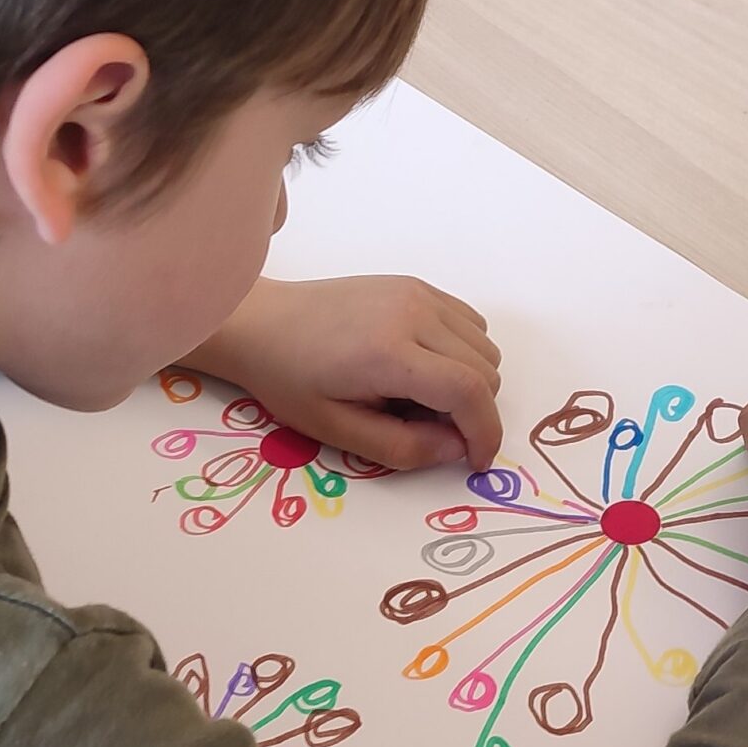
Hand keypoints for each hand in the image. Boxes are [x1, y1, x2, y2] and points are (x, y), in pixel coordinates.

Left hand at [184, 275, 502, 471]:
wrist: (261, 322)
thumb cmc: (289, 379)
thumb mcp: (337, 430)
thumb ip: (403, 447)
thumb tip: (456, 448)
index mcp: (389, 353)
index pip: (469, 391)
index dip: (485, 432)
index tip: (476, 460)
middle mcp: (413, 314)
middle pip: (485, 370)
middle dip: (473, 412)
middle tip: (428, 427)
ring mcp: (418, 294)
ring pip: (484, 347)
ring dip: (471, 381)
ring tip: (422, 394)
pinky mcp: (417, 286)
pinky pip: (470, 323)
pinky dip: (464, 352)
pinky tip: (425, 366)